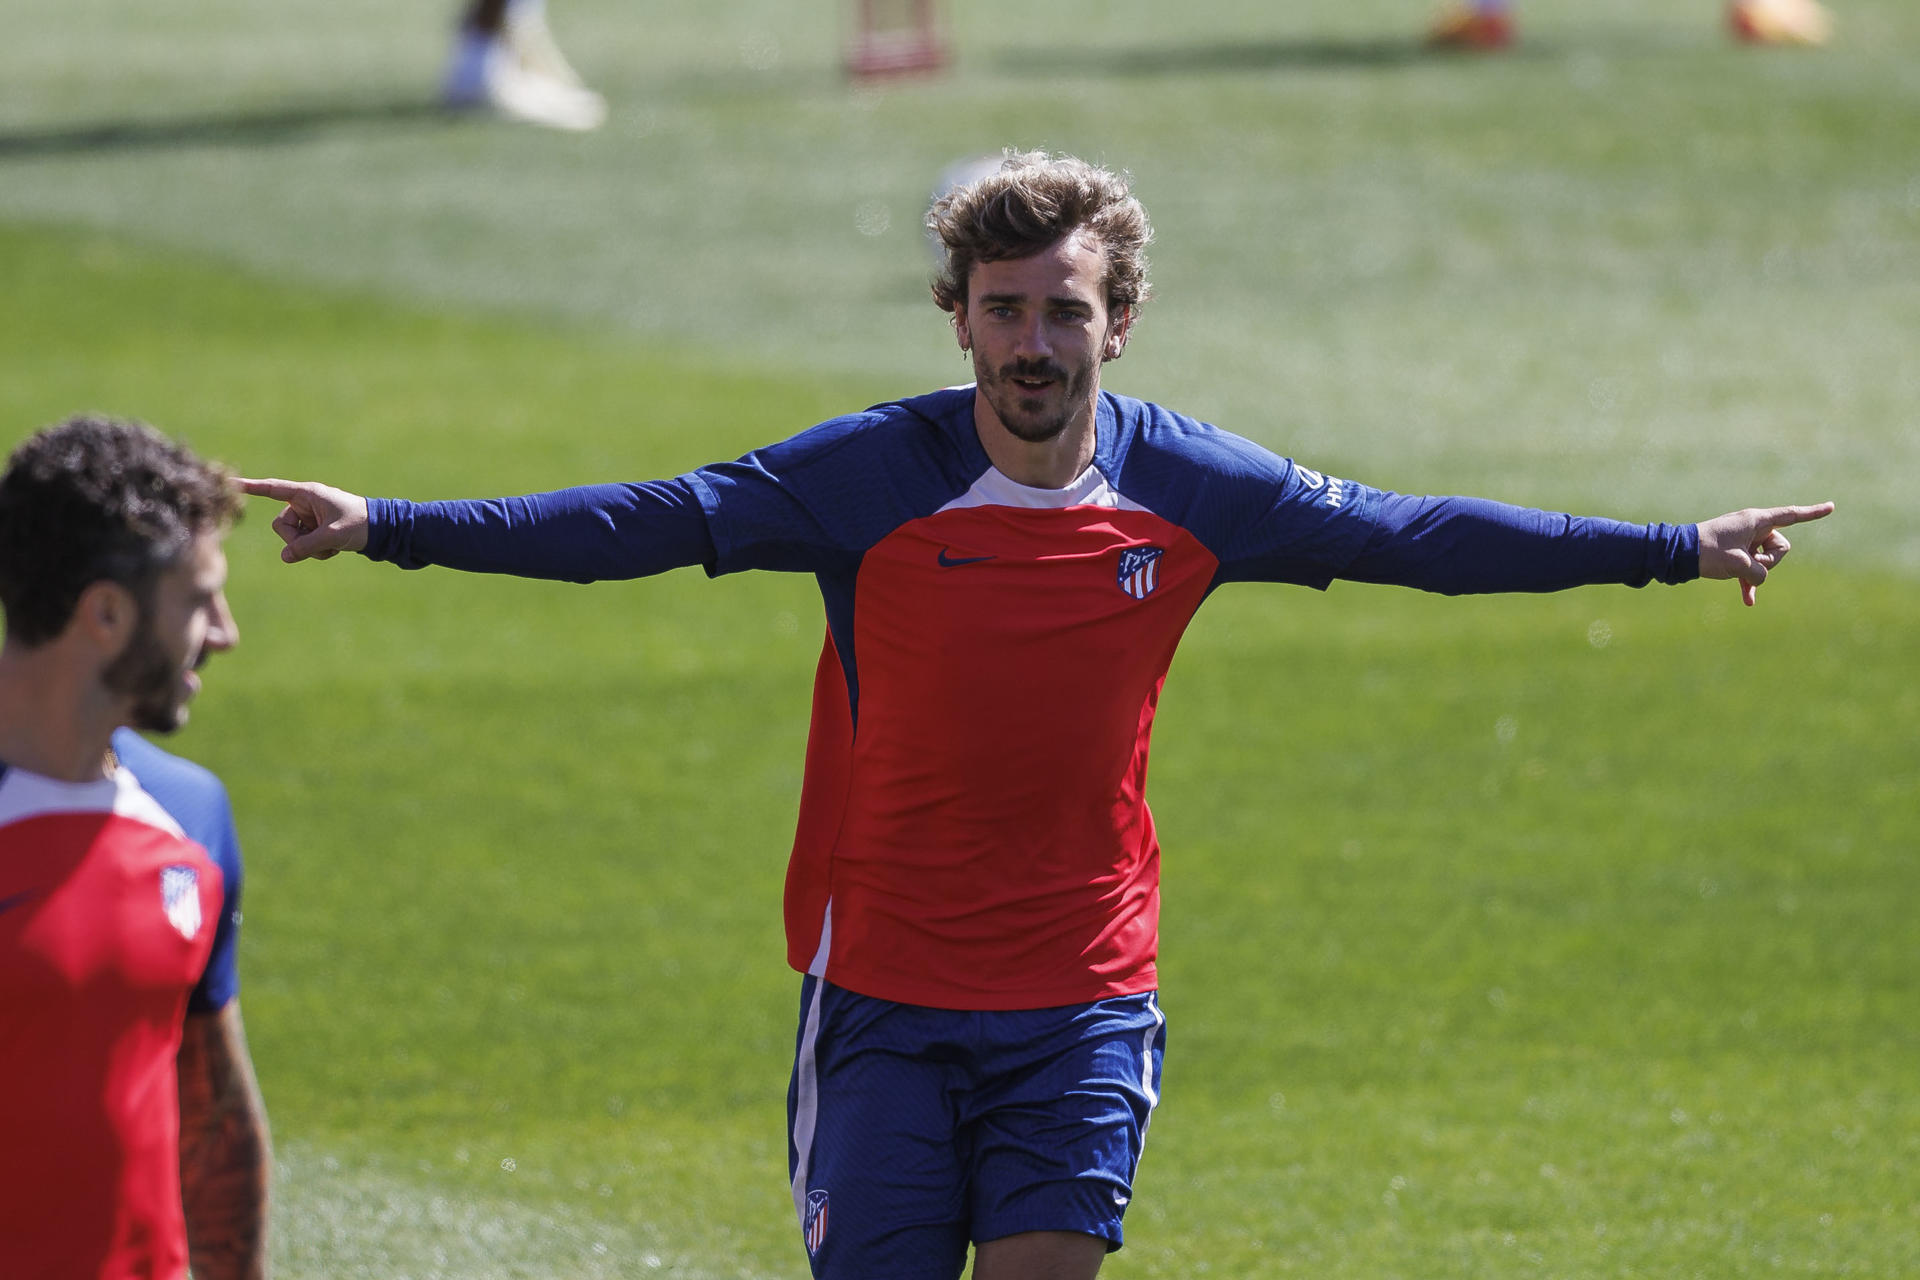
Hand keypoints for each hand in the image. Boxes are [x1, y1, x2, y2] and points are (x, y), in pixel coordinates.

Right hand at [239, 477, 369, 562]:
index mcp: (307, 494)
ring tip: (332, 547)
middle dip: (296, 540)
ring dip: (310, 549)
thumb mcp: (333, 536)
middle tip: (319, 544)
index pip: (273, 489)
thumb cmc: (360, 524)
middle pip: (280, 526)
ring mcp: (309, 518)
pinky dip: (317, 551)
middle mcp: (304, 504)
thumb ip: (307, 546)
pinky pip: (303, 545)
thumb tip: (285, 557)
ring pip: (292, 539)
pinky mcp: (314, 530)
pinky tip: (334, 549)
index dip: (251, 488)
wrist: (382, 529)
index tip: (230, 483)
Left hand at [1696, 502, 1833, 605]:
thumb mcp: (1739, 564)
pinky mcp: (1734, 553)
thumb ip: (1758, 573)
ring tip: (1736, 574)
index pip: (1791, 515)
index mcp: (1756, 520)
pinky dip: (1748, 582)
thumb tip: (1757, 581)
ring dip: (1755, 572)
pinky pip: (1750, 568)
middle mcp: (1752, 527)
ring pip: (1765, 560)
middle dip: (1769, 560)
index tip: (1831, 507)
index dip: (1812, 513)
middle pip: (1780, 547)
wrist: (1678, 554)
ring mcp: (1743, 540)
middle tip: (1748, 563)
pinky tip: (1748, 601)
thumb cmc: (1708, 552)